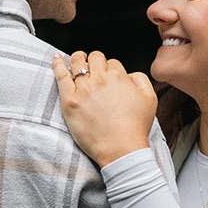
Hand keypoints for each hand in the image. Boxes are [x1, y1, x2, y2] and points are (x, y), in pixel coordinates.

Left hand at [53, 51, 157, 167]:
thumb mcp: (150, 98)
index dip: (111, 70)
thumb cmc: (135, 127)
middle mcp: (100, 79)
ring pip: (77, 62)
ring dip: (78, 59)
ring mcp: (83, 89)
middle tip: (94, 68)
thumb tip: (127, 74)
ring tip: (77, 60)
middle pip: (95, 58)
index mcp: (119, 77)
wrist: (121, 149)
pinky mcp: (69, 100)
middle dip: (96, 61)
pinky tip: (56, 57)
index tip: (109, 78)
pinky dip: (57, 64)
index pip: (112, 63)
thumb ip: (140, 79)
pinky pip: (60, 75)